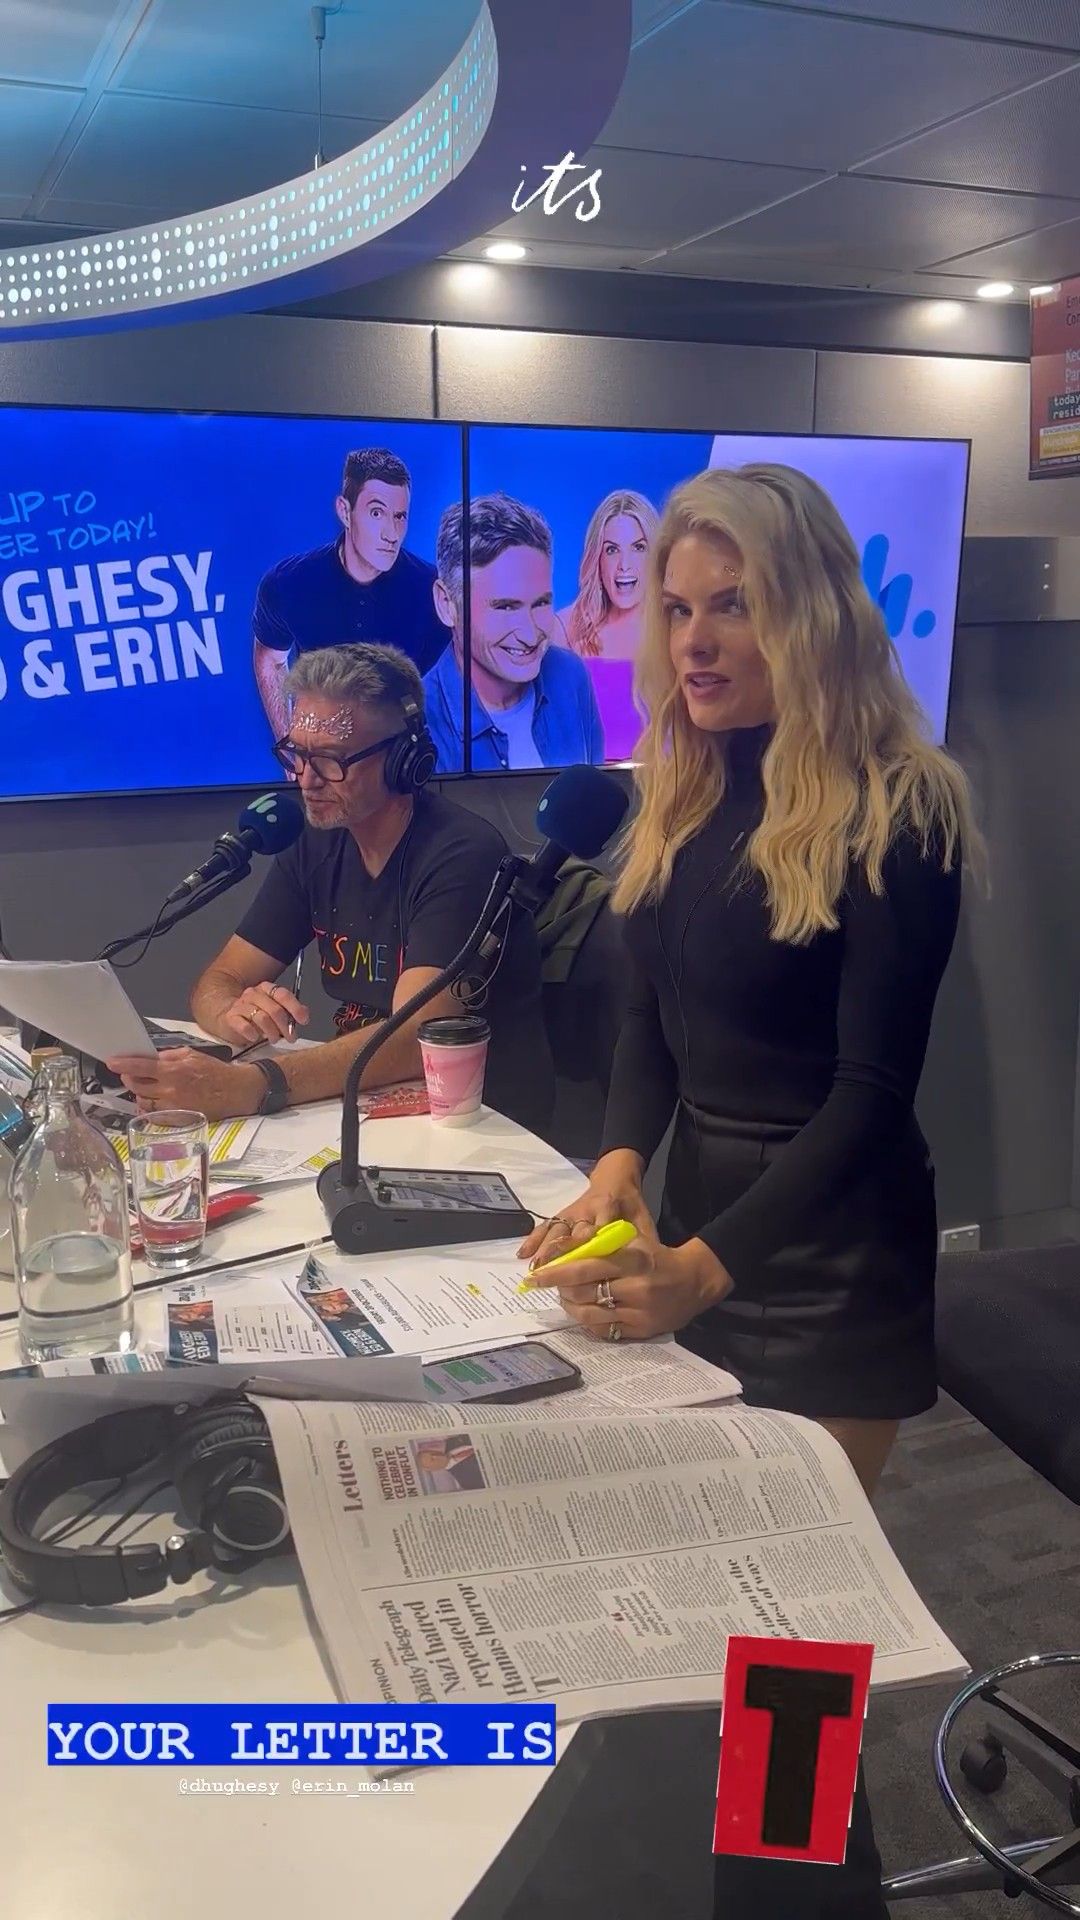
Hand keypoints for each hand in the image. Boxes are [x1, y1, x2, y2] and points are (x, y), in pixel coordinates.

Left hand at [104, 1049, 264, 1121]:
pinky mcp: (176, 1119)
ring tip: (145, 1088)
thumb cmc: (214, 1072)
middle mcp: (169, 1090)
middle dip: (130, 1079)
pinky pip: (154, 1115)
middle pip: (136, 1086)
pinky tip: (153, 1101)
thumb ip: (169, 1056)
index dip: (122, 1065)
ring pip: (142, 1101)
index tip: (111, 1063)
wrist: (234, 1091)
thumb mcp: (191, 1055)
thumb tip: (151, 1058)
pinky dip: (149, 1107)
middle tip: (131, 1074)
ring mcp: (172, 1107)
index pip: (139, 1068)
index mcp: (172, 1071)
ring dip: (139, 1093)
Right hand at [220, 982, 308, 1046]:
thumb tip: (304, 1014)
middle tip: (290, 1037)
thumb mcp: (273, 1010)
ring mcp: (241, 1005)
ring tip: (274, 1039)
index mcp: (266, 989)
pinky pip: (243, 1025)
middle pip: (274, 1009)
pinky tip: (255, 1038)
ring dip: (271, 1032)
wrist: (225, 1015)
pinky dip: (251, 1033)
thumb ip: (289, 1011)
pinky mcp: (230, 1017)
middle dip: (285, 1026)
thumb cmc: (253, 1015)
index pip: (283, 995)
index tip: (303, 1021)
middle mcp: (253, 994)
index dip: (295, 1008)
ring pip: (261, 1017)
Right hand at [518, 1155, 650, 1267]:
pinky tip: (521, 1255)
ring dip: (543, 1249)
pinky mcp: (561, 1214)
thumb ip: (643, 1240)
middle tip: (551, 1272)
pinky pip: (544, 1226)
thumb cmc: (630, 1204)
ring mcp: (571, 1212)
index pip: (597, 1226)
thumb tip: (648, 1268)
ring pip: (555, 1230)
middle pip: (571, 1231)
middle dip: (561, 1251)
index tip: (583, 1263)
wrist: (615, 1178)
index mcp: (607, 1207)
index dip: (590, 1242)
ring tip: (534, 1269)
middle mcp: (585, 1209)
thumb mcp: (642, 1218)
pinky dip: (532, 1239)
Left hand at [523, 1228, 731, 1342]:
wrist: (693, 1282)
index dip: (557, 1272)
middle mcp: (635, 1288)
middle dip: (558, 1289)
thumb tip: (563, 1249)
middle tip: (546, 1285)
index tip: (536, 1274)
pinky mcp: (640, 1331)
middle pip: (584, 1292)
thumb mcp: (633, 1241)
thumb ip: (601, 1244)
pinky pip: (604, 1330)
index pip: (586, 1266)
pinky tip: (582, 1312)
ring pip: (590, 1314)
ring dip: (570, 1307)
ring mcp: (637, 1313)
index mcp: (632, 1261)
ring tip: (564, 1298)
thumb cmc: (657, 1258)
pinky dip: (587, 1322)